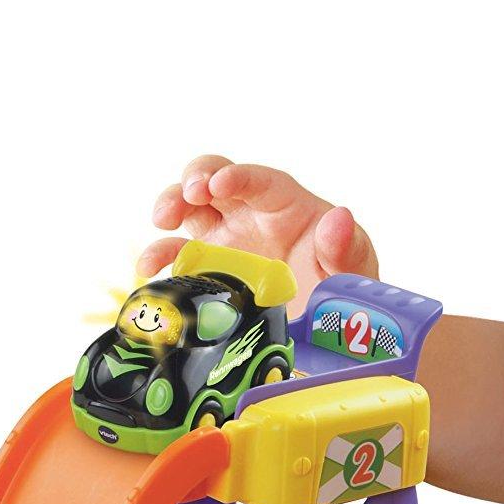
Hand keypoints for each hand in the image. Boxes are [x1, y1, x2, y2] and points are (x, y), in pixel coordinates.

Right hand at [140, 155, 379, 301]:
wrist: (327, 327)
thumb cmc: (341, 283)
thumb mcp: (353, 266)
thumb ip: (346, 247)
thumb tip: (338, 220)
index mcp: (282, 205)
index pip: (256, 180)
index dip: (237, 176)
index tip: (220, 183)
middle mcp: (247, 215)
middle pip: (211, 180)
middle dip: (195, 180)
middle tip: (190, 196)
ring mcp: (223, 241)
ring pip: (187, 210)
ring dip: (170, 207)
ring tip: (162, 222)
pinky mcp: (207, 270)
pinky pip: (177, 257)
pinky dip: (159, 259)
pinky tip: (150, 271)